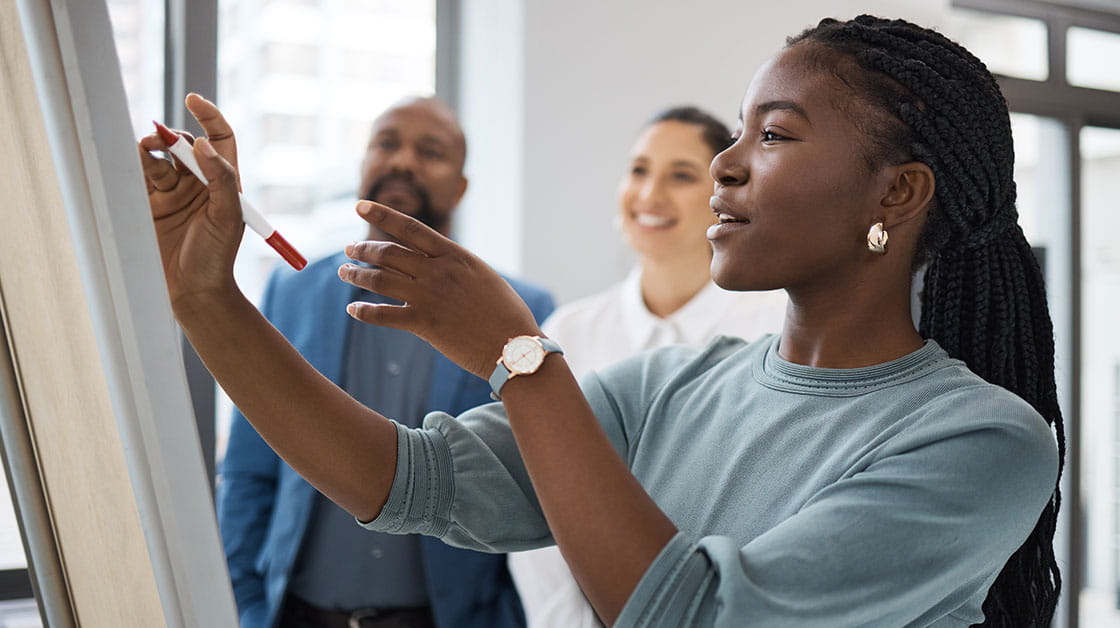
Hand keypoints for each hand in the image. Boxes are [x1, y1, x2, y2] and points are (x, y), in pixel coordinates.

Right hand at [137, 94, 243, 310]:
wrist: (192, 291)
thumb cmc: (217, 258)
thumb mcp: (229, 218)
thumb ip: (221, 179)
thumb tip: (203, 144)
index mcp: (225, 182)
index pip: (220, 138)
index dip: (209, 116)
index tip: (194, 100)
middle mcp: (199, 182)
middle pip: (184, 144)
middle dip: (172, 136)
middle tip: (161, 140)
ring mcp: (173, 192)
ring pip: (158, 155)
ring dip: (151, 147)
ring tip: (147, 151)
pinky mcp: (149, 202)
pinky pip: (139, 173)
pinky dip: (135, 162)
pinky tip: (133, 164)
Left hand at [339, 201, 542, 377]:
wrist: (514, 345)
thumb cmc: (506, 313)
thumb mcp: (483, 276)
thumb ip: (457, 266)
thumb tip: (438, 260)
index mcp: (454, 255)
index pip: (410, 227)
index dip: (382, 214)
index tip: (360, 205)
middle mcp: (438, 271)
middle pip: (388, 253)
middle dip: (363, 249)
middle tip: (349, 249)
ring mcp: (429, 297)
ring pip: (379, 280)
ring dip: (356, 275)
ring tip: (345, 272)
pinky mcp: (424, 324)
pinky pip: (383, 315)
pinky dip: (364, 311)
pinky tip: (354, 310)